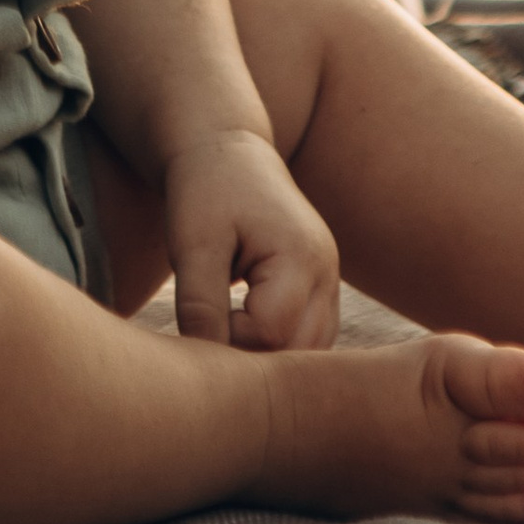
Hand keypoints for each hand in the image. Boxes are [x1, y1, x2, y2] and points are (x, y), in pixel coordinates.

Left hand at [165, 125, 340, 352]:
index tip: (199, 313)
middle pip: (301, 352)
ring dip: (269, 355)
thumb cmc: (205, 191)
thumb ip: (199, 305)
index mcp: (301, 256)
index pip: (271, 332)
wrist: (226, 154)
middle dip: (253, 356)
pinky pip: (309, 338)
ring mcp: (330, 283)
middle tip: (210, 330)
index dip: (229, 338)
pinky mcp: (321, 290)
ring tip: (227, 328)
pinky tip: (244, 330)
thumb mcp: (193, 243)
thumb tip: (209, 369)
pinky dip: (279, 346)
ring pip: (311, 353)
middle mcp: (327, 274)